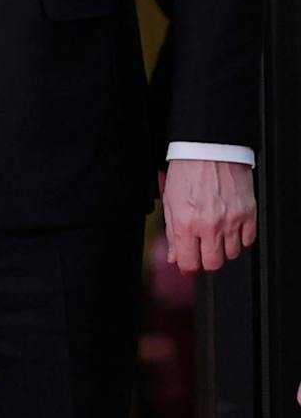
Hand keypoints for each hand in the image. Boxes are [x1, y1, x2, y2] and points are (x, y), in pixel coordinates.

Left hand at [161, 159, 255, 274]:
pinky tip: (229, 228)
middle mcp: (210, 225)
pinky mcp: (249, 215)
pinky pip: (248, 241)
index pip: (189, 263)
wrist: (209, 150)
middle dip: (205, 260)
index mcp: (186, 222)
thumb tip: (175, 257)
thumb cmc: (186, 171)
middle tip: (201, 250)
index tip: (187, 265)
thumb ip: (172, 234)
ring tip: (214, 234)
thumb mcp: (169, 202)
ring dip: (222, 249)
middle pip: (213, 264)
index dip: (187, 267)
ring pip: (231, 255)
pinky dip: (239, 239)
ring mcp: (232, 221)